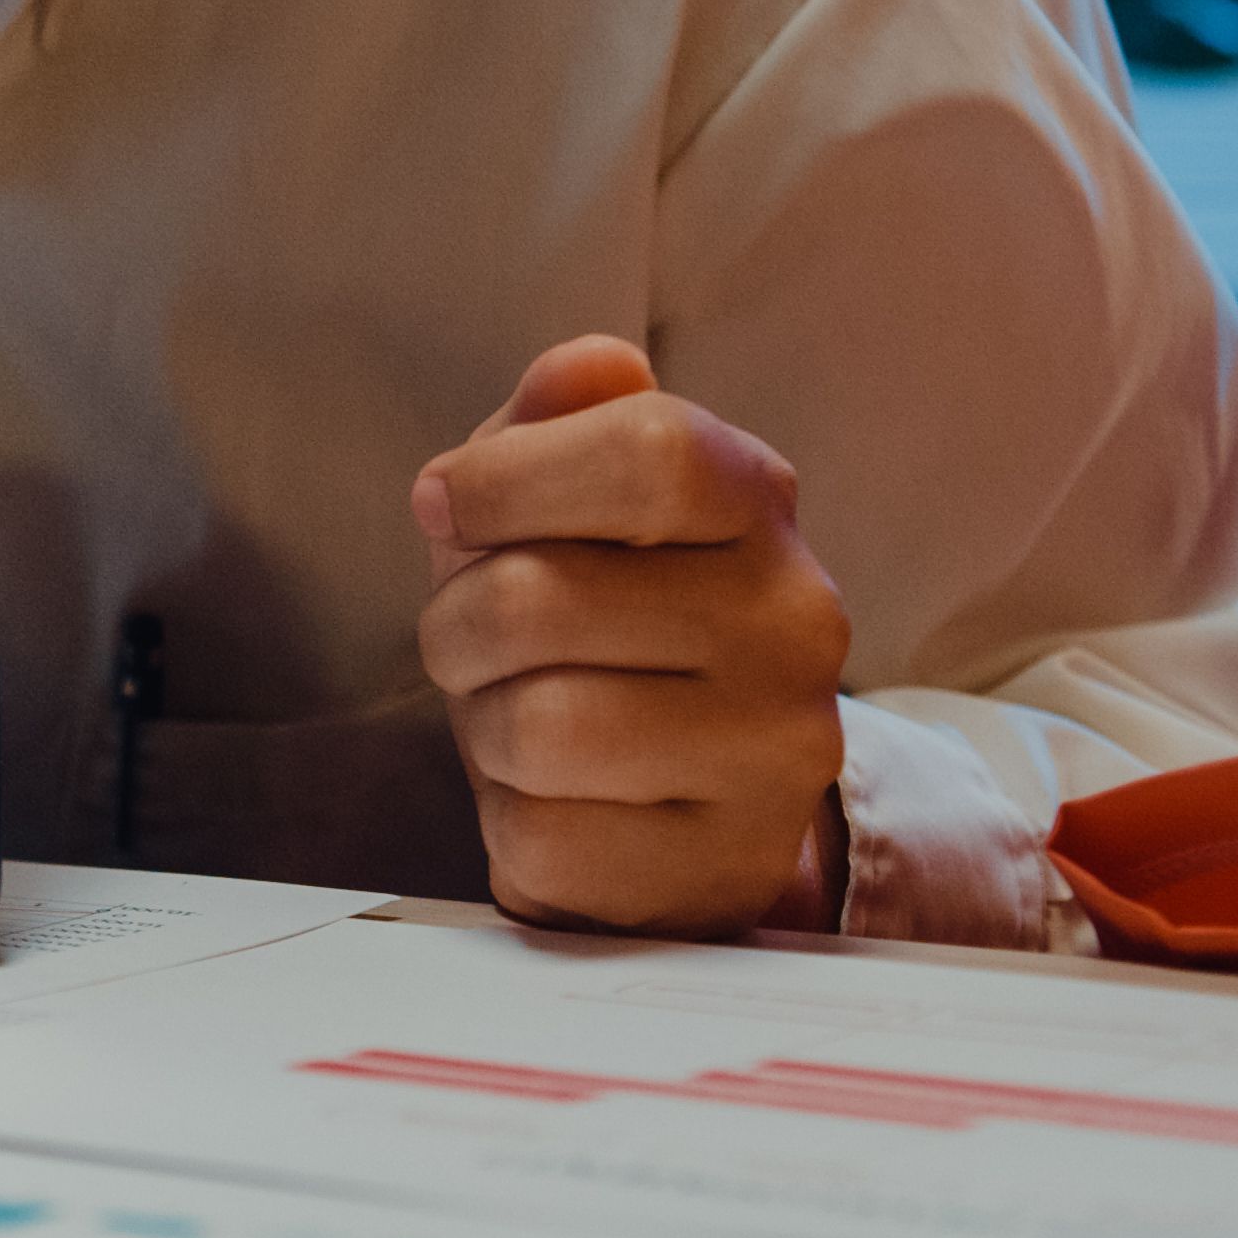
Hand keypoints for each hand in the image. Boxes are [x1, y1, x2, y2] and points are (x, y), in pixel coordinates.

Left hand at [413, 335, 852, 935]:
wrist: (682, 801)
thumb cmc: (603, 629)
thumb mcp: (572, 505)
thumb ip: (566, 422)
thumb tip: (586, 368)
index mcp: (759, 505)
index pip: (650, 450)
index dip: (507, 478)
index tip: (442, 504)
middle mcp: (796, 624)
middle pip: (541, 599)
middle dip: (456, 624)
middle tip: (474, 643)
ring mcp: (774, 756)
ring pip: (537, 727)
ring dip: (483, 726)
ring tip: (520, 721)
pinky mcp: (721, 869)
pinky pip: (541, 838)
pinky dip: (513, 822)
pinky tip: (561, 804)